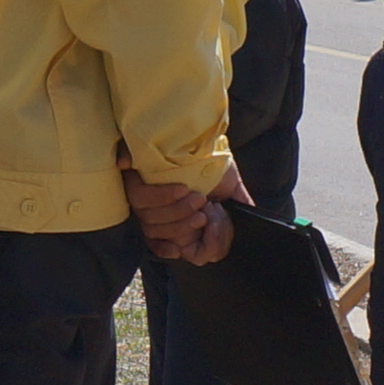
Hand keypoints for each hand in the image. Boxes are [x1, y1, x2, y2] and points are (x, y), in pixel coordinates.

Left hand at [125, 164, 247, 264]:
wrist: (198, 133)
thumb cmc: (211, 160)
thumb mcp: (229, 184)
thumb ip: (237, 202)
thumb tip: (249, 213)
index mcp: (175, 219)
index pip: (166, 247)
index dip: (179, 251)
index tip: (192, 249)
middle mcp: (156, 213)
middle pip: (164, 236)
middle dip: (189, 228)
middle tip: (210, 211)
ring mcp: (142, 201)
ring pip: (152, 221)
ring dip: (179, 212)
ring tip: (199, 197)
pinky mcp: (133, 182)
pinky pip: (143, 199)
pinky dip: (163, 197)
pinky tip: (181, 190)